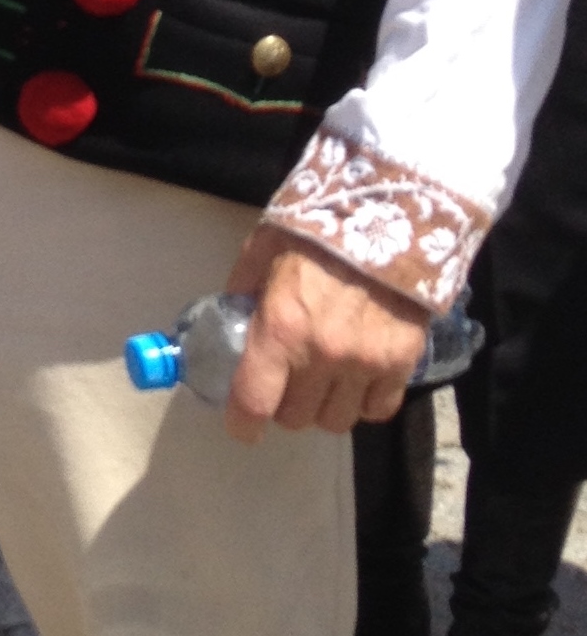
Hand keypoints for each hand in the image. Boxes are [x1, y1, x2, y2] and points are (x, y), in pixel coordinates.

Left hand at [222, 225, 428, 443]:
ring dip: (324, 406)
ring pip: (338, 421)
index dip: (243, 422)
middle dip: (285, 404)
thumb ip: (244, 287)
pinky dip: (364, 402)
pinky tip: (358, 378)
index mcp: (281, 327)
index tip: (243, 425)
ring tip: (323, 380)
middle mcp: (323, 355)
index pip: (255, 401)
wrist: (394, 211)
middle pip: (297, 418)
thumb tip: (231, 316)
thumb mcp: (265, 246)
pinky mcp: (403, 363)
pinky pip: (378, 410)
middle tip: (285, 382)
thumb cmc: (321, 226)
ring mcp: (366, 362)